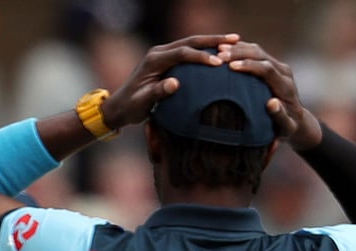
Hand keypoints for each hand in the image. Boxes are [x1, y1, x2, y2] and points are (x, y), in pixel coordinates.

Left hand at [100, 33, 240, 130]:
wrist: (120, 106)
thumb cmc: (131, 107)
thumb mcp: (142, 103)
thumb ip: (157, 93)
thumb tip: (175, 84)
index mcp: (154, 60)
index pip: (182, 53)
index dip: (201, 57)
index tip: (219, 63)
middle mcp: (159, 52)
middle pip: (190, 41)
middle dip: (213, 40)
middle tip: (236, 38)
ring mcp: (163, 54)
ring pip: (191, 43)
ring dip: (212, 42)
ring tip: (234, 41)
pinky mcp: (167, 60)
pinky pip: (189, 52)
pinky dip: (205, 50)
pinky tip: (221, 53)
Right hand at [224, 41, 322, 149]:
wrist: (295, 119)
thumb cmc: (286, 128)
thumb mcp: (285, 128)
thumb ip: (280, 117)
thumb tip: (272, 103)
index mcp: (286, 87)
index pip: (267, 69)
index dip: (250, 65)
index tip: (231, 66)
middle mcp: (284, 73)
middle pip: (261, 55)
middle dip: (240, 53)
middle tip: (220, 54)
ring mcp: (278, 67)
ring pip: (258, 50)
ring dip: (238, 48)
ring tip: (218, 49)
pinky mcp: (272, 65)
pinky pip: (255, 52)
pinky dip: (240, 49)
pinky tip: (224, 49)